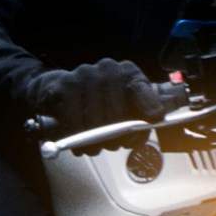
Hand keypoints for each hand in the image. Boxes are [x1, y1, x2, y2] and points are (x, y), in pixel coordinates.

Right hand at [28, 59, 167, 151]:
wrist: (60, 87)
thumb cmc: (99, 99)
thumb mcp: (126, 103)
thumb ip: (143, 114)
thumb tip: (150, 124)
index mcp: (127, 73)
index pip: (142, 88)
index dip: (150, 104)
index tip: (155, 117)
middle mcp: (107, 69)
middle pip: (118, 114)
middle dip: (118, 138)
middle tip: (115, 145)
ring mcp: (84, 76)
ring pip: (94, 122)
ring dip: (96, 142)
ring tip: (95, 146)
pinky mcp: (62, 87)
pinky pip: (72, 123)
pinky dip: (76, 139)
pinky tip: (79, 142)